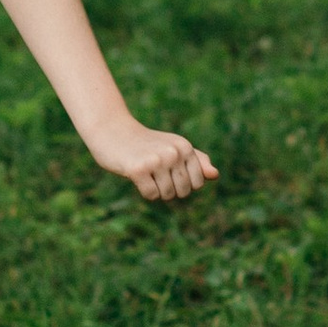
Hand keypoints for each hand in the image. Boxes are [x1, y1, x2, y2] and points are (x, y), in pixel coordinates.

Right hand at [96, 122, 217, 203]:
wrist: (113, 131)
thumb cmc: (146, 143)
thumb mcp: (173, 147)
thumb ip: (196, 161)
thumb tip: (215, 175)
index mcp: (185, 146)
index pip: (198, 183)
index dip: (183, 184)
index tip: (169, 171)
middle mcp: (173, 152)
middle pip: (183, 191)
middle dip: (170, 189)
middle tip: (155, 172)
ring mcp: (156, 160)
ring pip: (167, 195)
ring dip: (156, 190)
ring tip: (146, 172)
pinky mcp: (138, 169)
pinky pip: (151, 195)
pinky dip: (144, 191)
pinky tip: (136, 174)